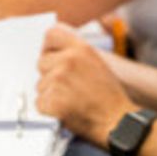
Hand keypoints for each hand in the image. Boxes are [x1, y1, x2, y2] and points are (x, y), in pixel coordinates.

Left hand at [36, 24, 138, 144]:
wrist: (117, 121)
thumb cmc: (110, 97)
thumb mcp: (97, 63)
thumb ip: (76, 55)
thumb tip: (53, 54)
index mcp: (81, 48)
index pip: (51, 34)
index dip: (49, 47)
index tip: (51, 57)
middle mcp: (69, 60)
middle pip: (41, 62)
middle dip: (49, 75)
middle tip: (66, 87)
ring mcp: (59, 80)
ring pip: (40, 85)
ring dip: (50, 94)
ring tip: (71, 101)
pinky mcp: (53, 100)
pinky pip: (40, 102)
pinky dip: (49, 109)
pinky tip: (65, 111)